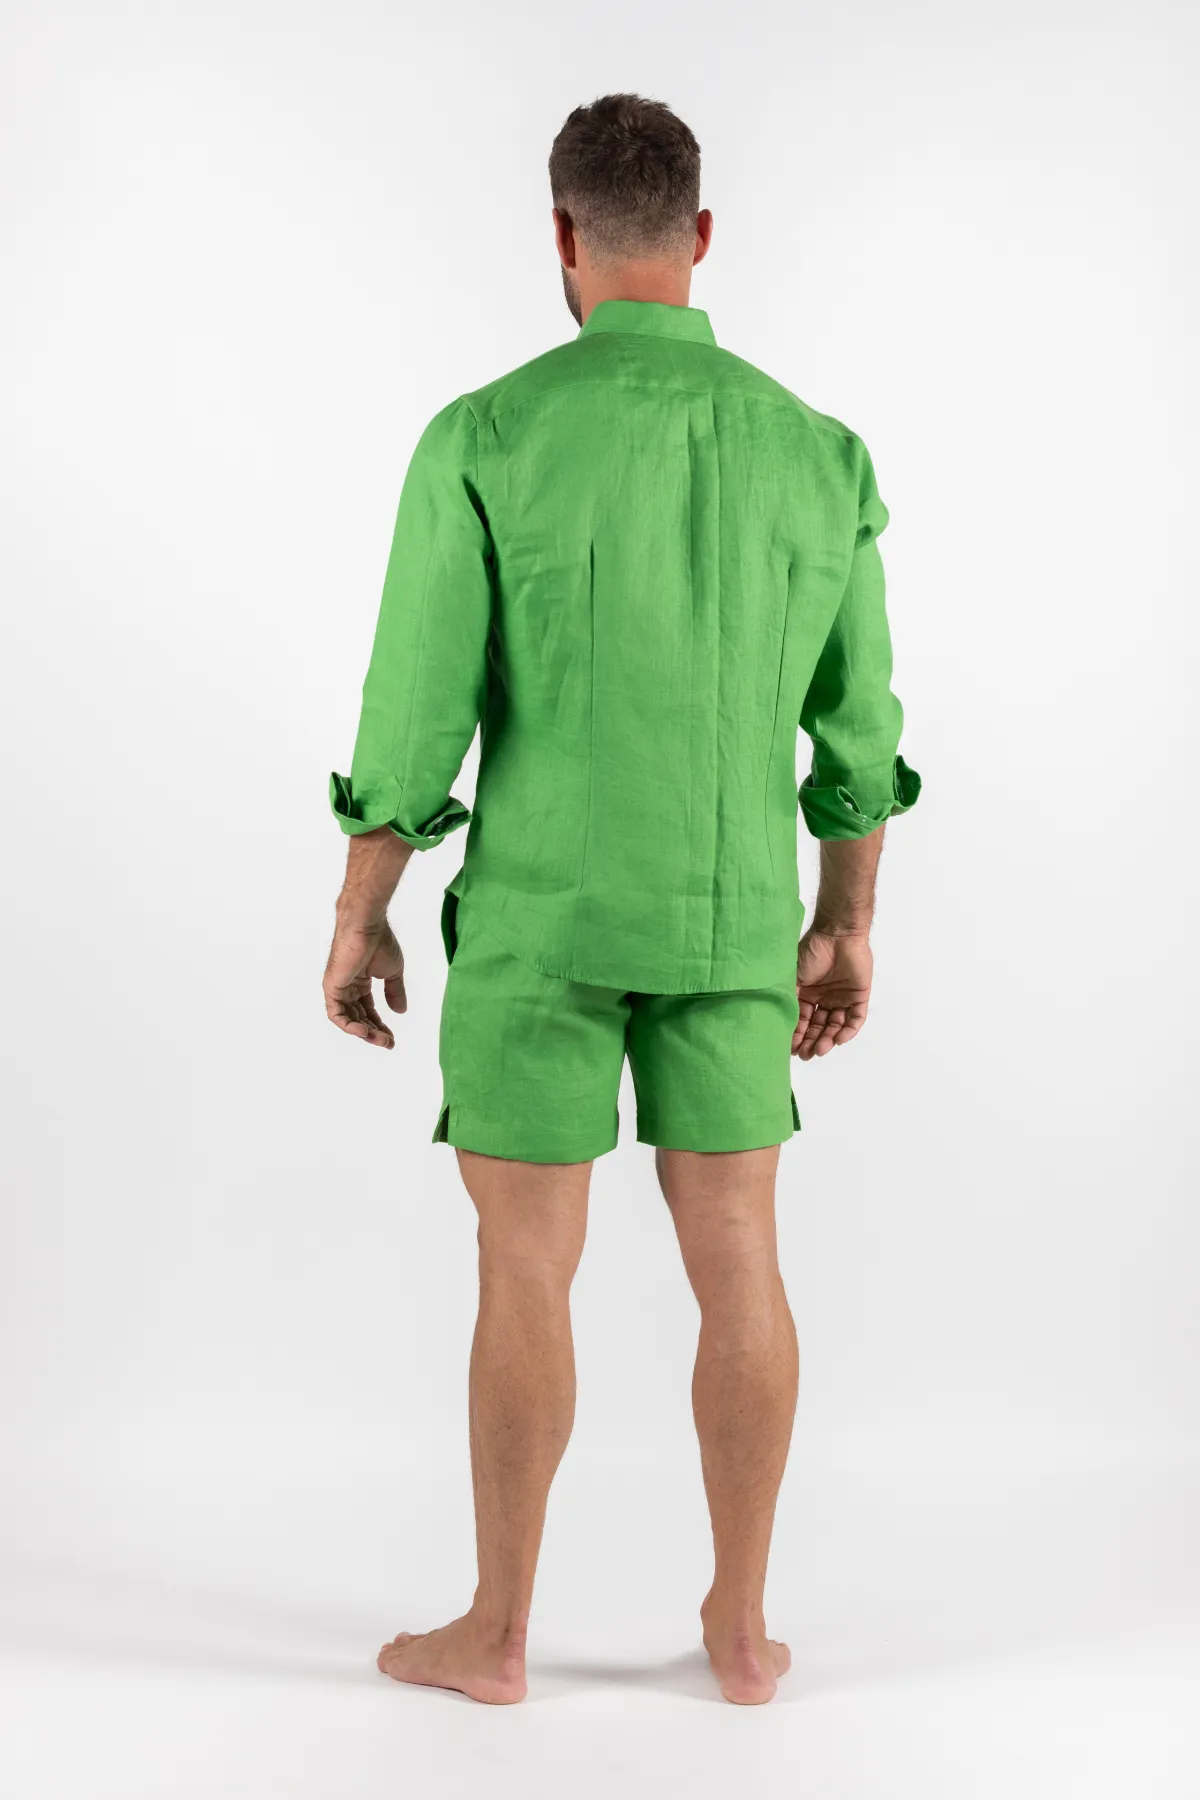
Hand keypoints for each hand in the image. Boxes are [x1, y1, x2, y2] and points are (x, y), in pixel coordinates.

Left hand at [323, 917, 406, 1047]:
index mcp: (360, 982)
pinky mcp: (332, 988)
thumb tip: (401, 1011)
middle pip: (359, 1017)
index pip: (367, 1010)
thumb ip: (395, 992)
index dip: (380, 1024)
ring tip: (381, 1041)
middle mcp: (347, 987)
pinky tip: (365, 1032)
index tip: (392, 1037)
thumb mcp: (393, 973)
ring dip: (365, 1033)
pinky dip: (350, 1026)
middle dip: (374, 1032)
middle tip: (388, 1043)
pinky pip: (337, 1015)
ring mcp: (338, 988)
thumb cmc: (380, 942)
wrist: (367, 927)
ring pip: (348, 1019)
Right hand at [793, 929, 872, 1060]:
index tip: (791, 1049)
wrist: (837, 934)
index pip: (802, 1020)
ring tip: (821, 1049)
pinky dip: (849, 1030)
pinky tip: (839, 1039)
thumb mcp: (793, 977)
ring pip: (836, 1025)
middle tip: (807, 1055)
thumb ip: (788, 999)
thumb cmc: (812, 952)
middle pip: (819, 1026)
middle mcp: (824, 997)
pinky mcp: (860, 995)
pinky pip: (856, 1018)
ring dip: (829, 1038)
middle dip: (813, 1041)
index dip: (798, 1035)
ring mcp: (842, 997)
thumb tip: (778, 1023)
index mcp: (807, 993)